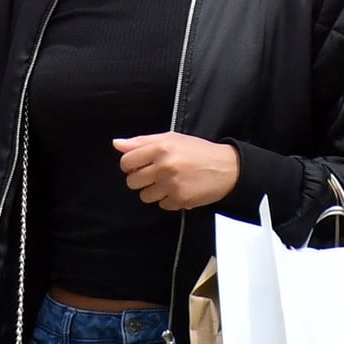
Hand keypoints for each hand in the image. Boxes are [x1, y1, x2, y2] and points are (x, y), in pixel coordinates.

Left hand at [114, 133, 239, 211]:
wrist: (227, 168)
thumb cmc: (197, 151)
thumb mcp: (170, 139)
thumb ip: (141, 141)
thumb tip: (116, 144)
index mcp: (160, 147)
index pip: (126, 162)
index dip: (130, 165)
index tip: (140, 165)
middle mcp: (164, 166)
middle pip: (132, 181)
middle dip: (140, 179)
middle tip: (155, 174)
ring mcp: (171, 185)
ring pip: (145, 196)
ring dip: (154, 191)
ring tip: (168, 182)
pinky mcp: (180, 200)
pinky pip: (162, 205)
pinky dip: (168, 200)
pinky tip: (179, 189)